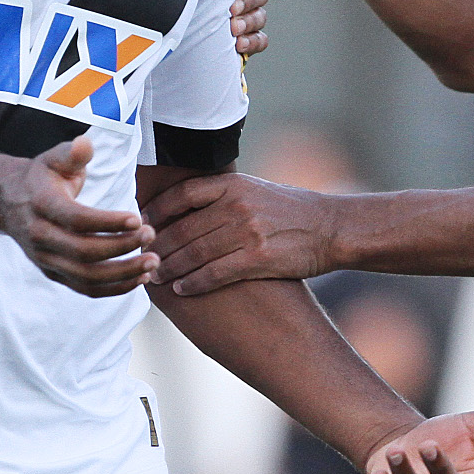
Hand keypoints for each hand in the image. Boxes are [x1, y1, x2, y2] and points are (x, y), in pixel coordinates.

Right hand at [0, 134, 156, 297]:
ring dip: (123, 274)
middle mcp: (40, 236)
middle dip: (122, 247)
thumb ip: (72, 153)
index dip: (107, 222)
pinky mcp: (53, 273)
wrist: (8, 202)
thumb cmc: (41, 178)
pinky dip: (115, 288)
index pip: (76, 219)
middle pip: (83, 252)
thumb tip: (86, 144)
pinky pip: (86, 289)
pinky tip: (140, 277)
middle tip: (150, 234)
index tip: (137, 219)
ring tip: (153, 262)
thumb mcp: (53, 158)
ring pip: (86, 277)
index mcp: (41, 204)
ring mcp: (46, 259)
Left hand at [143, 173, 334, 294]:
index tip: (142, 223)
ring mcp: (247, 232)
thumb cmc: (290, 210)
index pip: (183, 194)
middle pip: (184, 228)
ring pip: (195, 253)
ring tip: (155, 277)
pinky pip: (215, 273)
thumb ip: (223, 195)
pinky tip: (182, 289)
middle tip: (142, 258)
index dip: (158, 210)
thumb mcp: (256, 190)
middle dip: (159, 247)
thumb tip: (184, 208)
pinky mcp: (257, 259)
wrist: (331, 228)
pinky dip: (194, 283)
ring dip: (170, 268)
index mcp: (234, 184)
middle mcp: (237, 205)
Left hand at [229, 0, 268, 57]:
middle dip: (248, 2)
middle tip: (232, 9)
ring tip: (233, 29)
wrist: (170, 34)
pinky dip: (253, 42)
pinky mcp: (246, 40)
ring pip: (260, 17)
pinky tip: (239, 45)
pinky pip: (260, 40)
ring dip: (249, 22)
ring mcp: (247, 18)